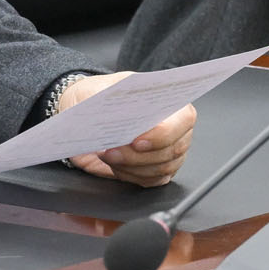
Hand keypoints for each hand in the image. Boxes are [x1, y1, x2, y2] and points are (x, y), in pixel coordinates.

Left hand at [52, 73, 196, 186]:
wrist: (84, 115)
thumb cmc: (96, 98)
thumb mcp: (99, 90)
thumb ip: (112, 101)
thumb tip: (119, 116)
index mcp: (169, 99)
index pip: (184, 119)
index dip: (163, 133)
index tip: (136, 141)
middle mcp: (175, 126)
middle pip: (172, 149)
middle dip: (138, 154)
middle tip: (111, 150)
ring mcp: (169, 150)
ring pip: (161, 168)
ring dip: (131, 165)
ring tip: (107, 155)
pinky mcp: (157, 169)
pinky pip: (151, 179)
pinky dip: (129, 174)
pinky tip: (114, 164)